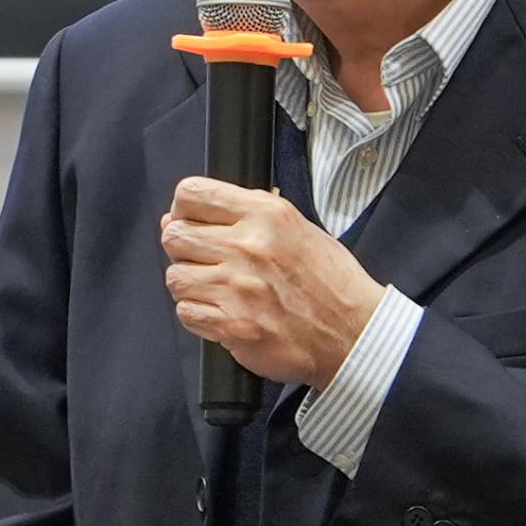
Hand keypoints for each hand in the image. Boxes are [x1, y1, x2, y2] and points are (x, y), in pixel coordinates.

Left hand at [160, 177, 385, 391]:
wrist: (351, 331)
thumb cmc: (329, 281)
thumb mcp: (295, 225)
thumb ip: (241, 216)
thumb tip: (177, 217)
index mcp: (266, 214)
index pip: (192, 194)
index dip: (182, 209)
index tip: (188, 221)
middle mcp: (248, 246)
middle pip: (174, 236)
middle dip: (184, 249)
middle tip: (204, 260)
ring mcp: (237, 287)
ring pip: (175, 277)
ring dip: (190, 283)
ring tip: (216, 288)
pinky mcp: (231, 325)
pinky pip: (186, 312)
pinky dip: (198, 314)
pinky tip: (222, 311)